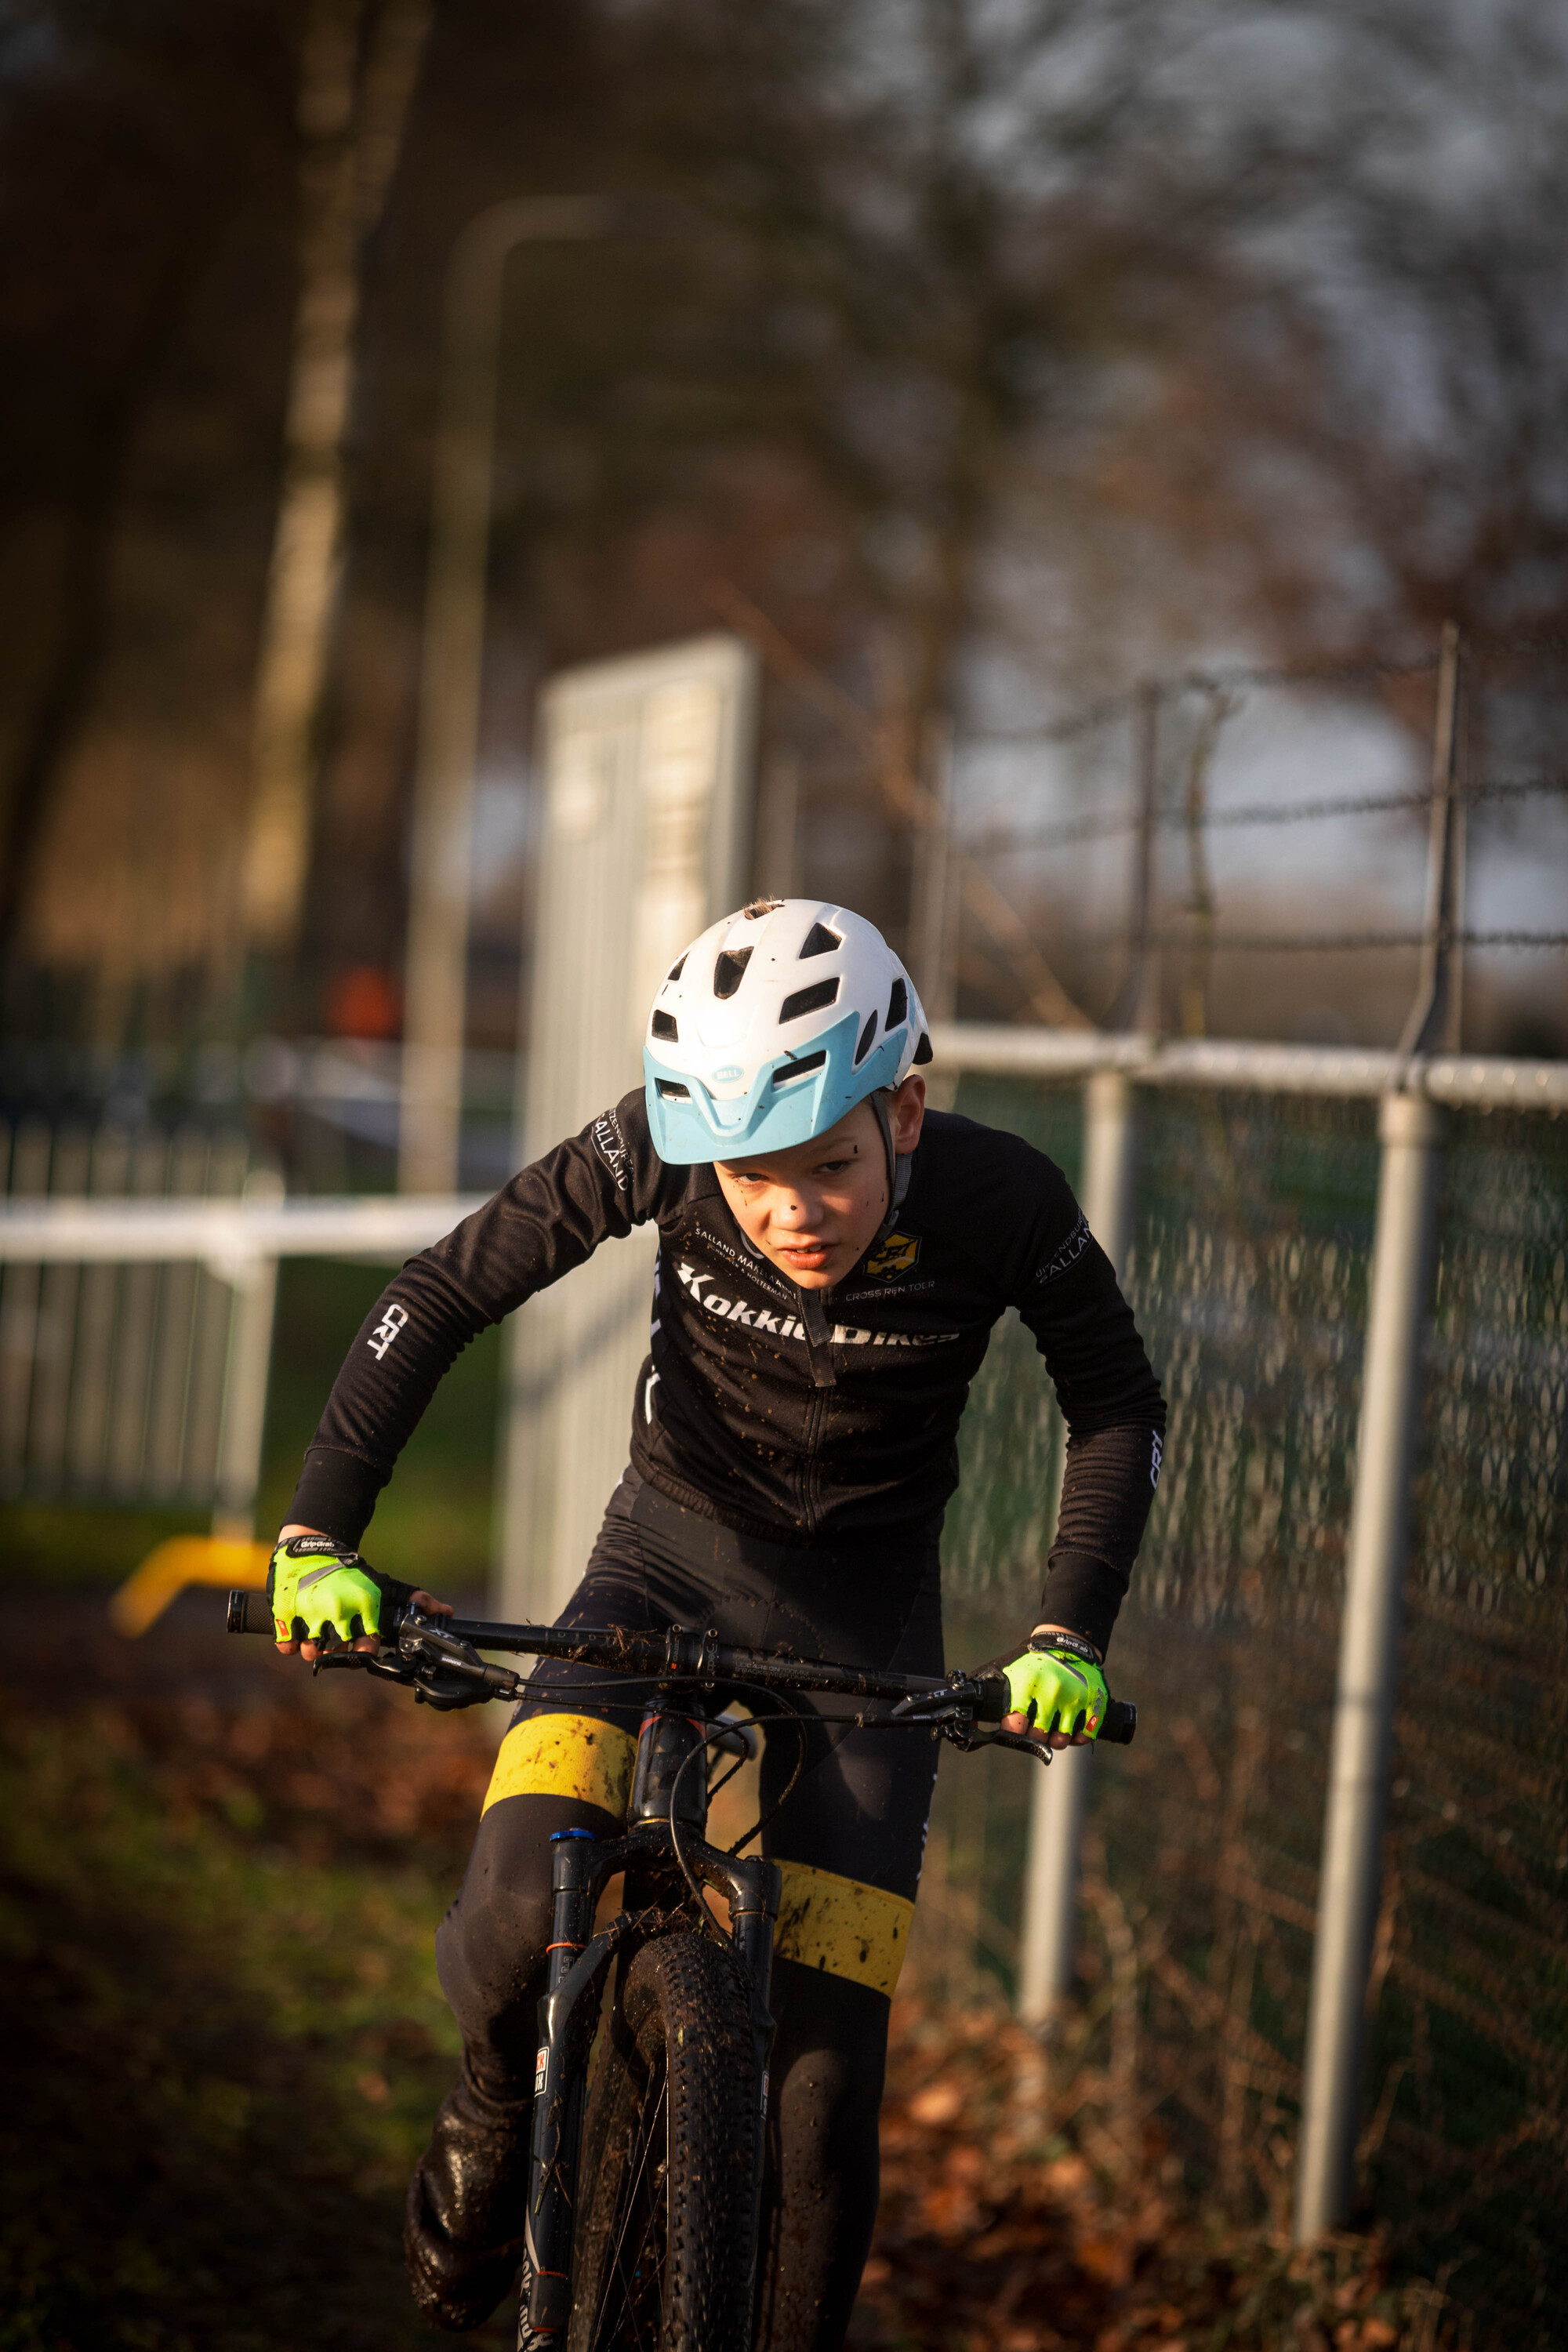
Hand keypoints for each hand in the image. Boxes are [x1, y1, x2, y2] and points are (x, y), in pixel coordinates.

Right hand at [270, 1524, 452, 1661]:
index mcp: (363, 1606)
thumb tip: (446, 1611)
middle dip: (337, 1651)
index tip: (360, 1646)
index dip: (363, 1650)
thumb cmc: (349, 1572)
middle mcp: (337, 1612)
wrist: (311, 1548)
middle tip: (335, 1639)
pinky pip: (287, 1645)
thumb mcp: (382, 1584)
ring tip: (315, 1635)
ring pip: (312, 1652)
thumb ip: (415, 1598)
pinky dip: (290, 1643)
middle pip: (338, 1653)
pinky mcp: (284, 1613)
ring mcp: (309, 1613)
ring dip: (313, 1649)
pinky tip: (295, 1633)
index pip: (367, 1647)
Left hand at [1001, 1626, 1107, 1750]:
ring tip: (1051, 1728)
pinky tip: (1070, 1726)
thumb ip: (990, 1695)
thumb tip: (971, 1722)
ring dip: (1055, 1739)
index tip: (1013, 1730)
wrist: (1068, 1643)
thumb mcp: (1008, 1670)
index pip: (1015, 1725)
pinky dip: (1077, 1736)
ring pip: (1062, 1739)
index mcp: (1028, 1683)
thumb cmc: (1033, 1662)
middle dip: (1034, 1736)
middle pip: (1039, 1736)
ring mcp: (1075, 1698)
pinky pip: (1084, 1735)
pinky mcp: (1094, 1702)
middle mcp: (1052, 1691)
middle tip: (1033, 1729)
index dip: (1012, 1732)